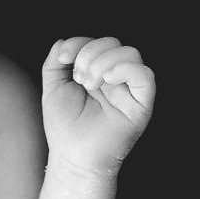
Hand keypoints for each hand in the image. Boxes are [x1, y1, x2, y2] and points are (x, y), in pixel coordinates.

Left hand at [41, 36, 155, 176]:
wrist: (72, 157)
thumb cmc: (64, 125)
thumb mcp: (53, 86)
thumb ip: (56, 61)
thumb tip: (63, 41)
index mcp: (98, 71)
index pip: (97, 42)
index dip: (79, 43)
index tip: (63, 59)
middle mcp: (117, 78)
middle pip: (114, 43)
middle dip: (90, 53)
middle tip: (78, 78)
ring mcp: (130, 90)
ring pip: (131, 53)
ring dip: (104, 61)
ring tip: (89, 83)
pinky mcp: (141, 105)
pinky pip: (145, 76)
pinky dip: (125, 69)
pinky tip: (106, 80)